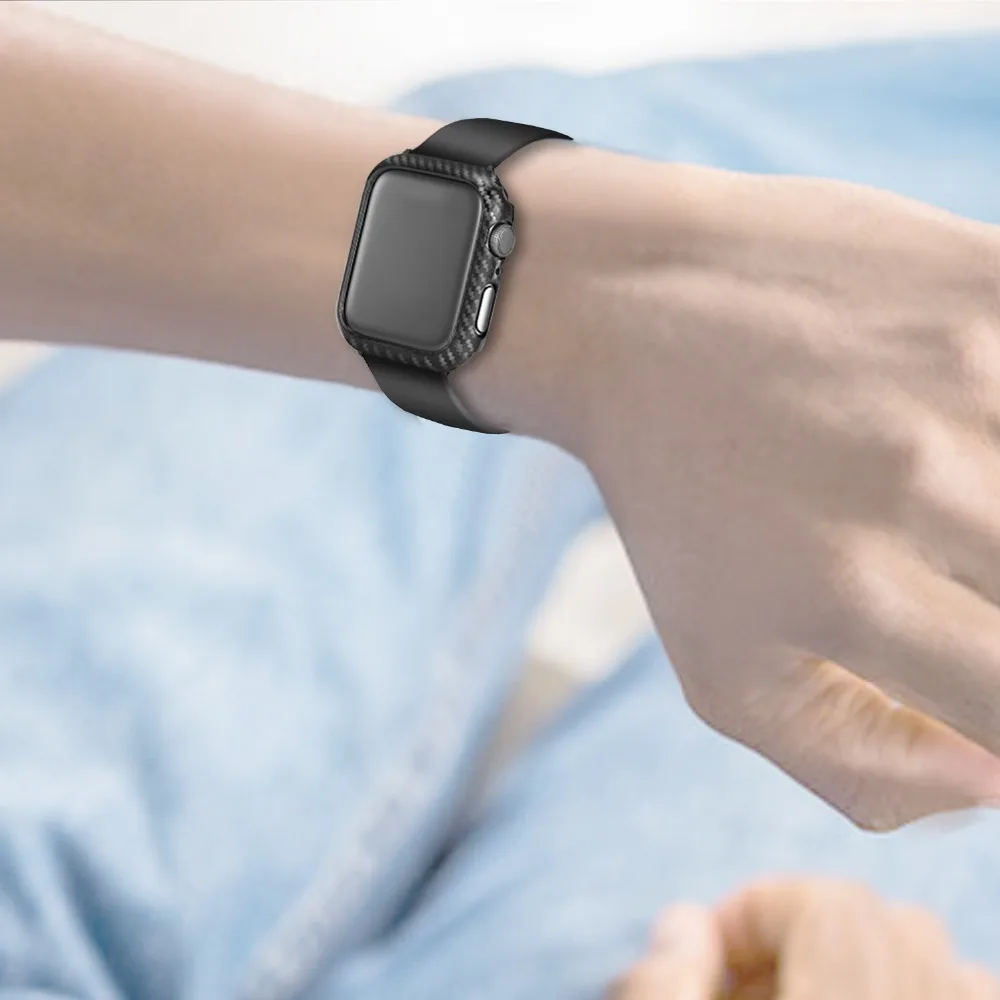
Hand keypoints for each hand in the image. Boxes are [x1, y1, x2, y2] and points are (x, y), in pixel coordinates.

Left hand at [486, 149, 999, 829]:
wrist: (632, 315)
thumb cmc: (677, 502)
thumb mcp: (720, 669)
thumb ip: (859, 767)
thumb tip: (995, 784)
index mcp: (849, 593)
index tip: (965, 667)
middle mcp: (916, 479)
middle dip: (992, 601)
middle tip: (935, 573)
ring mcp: (965, 367)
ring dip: (999, 517)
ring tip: (941, 502)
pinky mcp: (985, 278)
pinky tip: (967, 433)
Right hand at [610, 877, 999, 999]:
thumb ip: (661, 989)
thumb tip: (685, 923)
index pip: (835, 910)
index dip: (760, 906)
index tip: (705, 945)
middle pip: (895, 921)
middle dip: (806, 929)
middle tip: (741, 979)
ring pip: (948, 964)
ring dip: (869, 962)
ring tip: (799, 996)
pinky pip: (969, 996)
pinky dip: (921, 992)